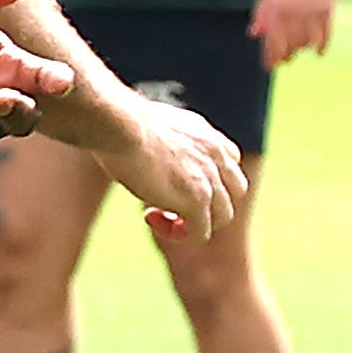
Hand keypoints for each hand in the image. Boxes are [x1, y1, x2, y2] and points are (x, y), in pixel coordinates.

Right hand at [90, 98, 248, 240]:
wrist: (120, 124)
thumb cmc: (118, 120)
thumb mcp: (148, 122)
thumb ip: (155, 135)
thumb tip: (132, 137)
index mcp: (205, 133)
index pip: (228, 162)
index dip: (207, 178)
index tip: (174, 180)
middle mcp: (215, 155)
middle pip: (233, 191)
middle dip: (208, 203)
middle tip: (171, 202)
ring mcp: (210, 180)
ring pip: (222, 216)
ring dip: (194, 221)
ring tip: (159, 215)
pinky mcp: (197, 201)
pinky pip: (199, 232)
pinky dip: (178, 232)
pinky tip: (150, 218)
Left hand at [250, 0, 337, 67]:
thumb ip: (262, 13)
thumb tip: (254, 34)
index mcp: (275, 8)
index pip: (272, 40)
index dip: (270, 56)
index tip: (269, 67)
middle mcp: (293, 12)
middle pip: (291, 43)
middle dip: (286, 55)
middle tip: (285, 60)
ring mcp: (312, 10)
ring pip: (308, 40)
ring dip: (302, 49)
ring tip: (299, 51)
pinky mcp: (328, 8)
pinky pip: (326, 33)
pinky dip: (322, 45)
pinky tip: (318, 52)